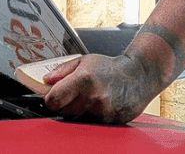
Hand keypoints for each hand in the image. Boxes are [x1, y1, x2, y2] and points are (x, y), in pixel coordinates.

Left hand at [42, 52, 165, 123]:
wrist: (139, 74)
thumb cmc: (110, 67)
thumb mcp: (84, 61)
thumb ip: (62, 71)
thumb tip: (46, 81)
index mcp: (83, 80)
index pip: (54, 100)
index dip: (51, 99)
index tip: (53, 98)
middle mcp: (93, 97)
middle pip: (65, 112)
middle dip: (66, 105)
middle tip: (77, 95)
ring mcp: (104, 111)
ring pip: (79, 119)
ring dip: (81, 112)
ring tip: (92, 98)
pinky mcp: (112, 121)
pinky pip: (94, 124)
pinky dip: (95, 117)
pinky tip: (102, 105)